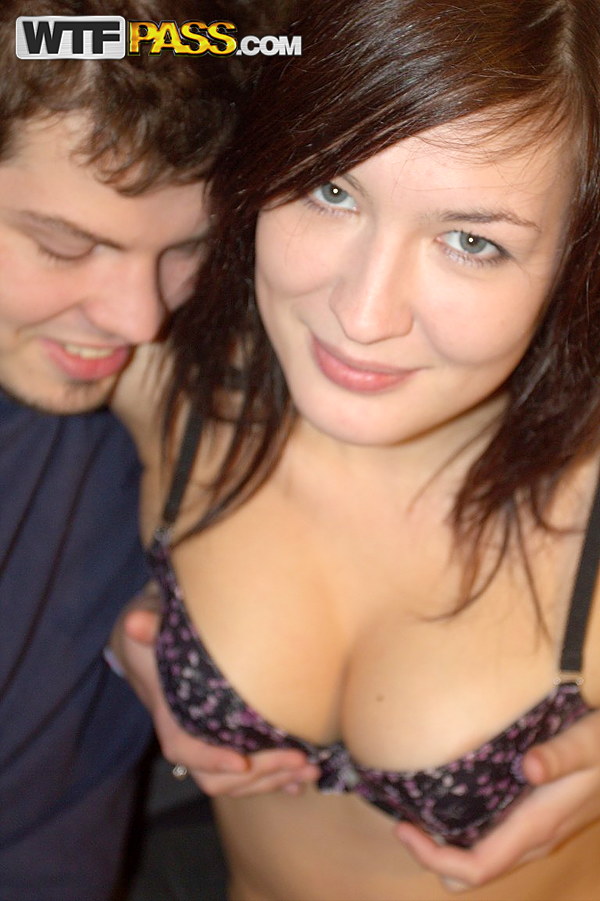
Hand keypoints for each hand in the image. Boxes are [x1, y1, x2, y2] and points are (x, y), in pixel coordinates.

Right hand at [112, 585, 319, 796]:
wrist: (156, 650)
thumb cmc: (157, 636)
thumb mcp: (149, 625)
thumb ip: (147, 626)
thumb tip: (136, 622)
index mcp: (170, 716)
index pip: (183, 748)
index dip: (210, 758)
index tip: (241, 761)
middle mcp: (189, 739)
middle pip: (217, 777)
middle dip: (259, 774)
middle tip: (299, 759)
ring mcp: (210, 747)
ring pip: (237, 782)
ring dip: (275, 780)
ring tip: (310, 768)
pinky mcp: (229, 745)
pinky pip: (249, 776)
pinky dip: (275, 782)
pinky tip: (299, 782)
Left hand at [394, 710, 599, 890]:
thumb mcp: (589, 742)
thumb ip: (562, 755)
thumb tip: (530, 767)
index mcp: (536, 826)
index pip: (477, 867)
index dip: (434, 857)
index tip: (403, 827)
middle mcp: (534, 840)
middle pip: (473, 871)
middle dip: (434, 855)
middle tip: (405, 818)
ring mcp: (536, 834)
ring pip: (484, 859)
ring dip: (448, 845)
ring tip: (418, 809)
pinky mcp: (536, 821)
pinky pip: (493, 840)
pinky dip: (465, 831)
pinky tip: (452, 799)